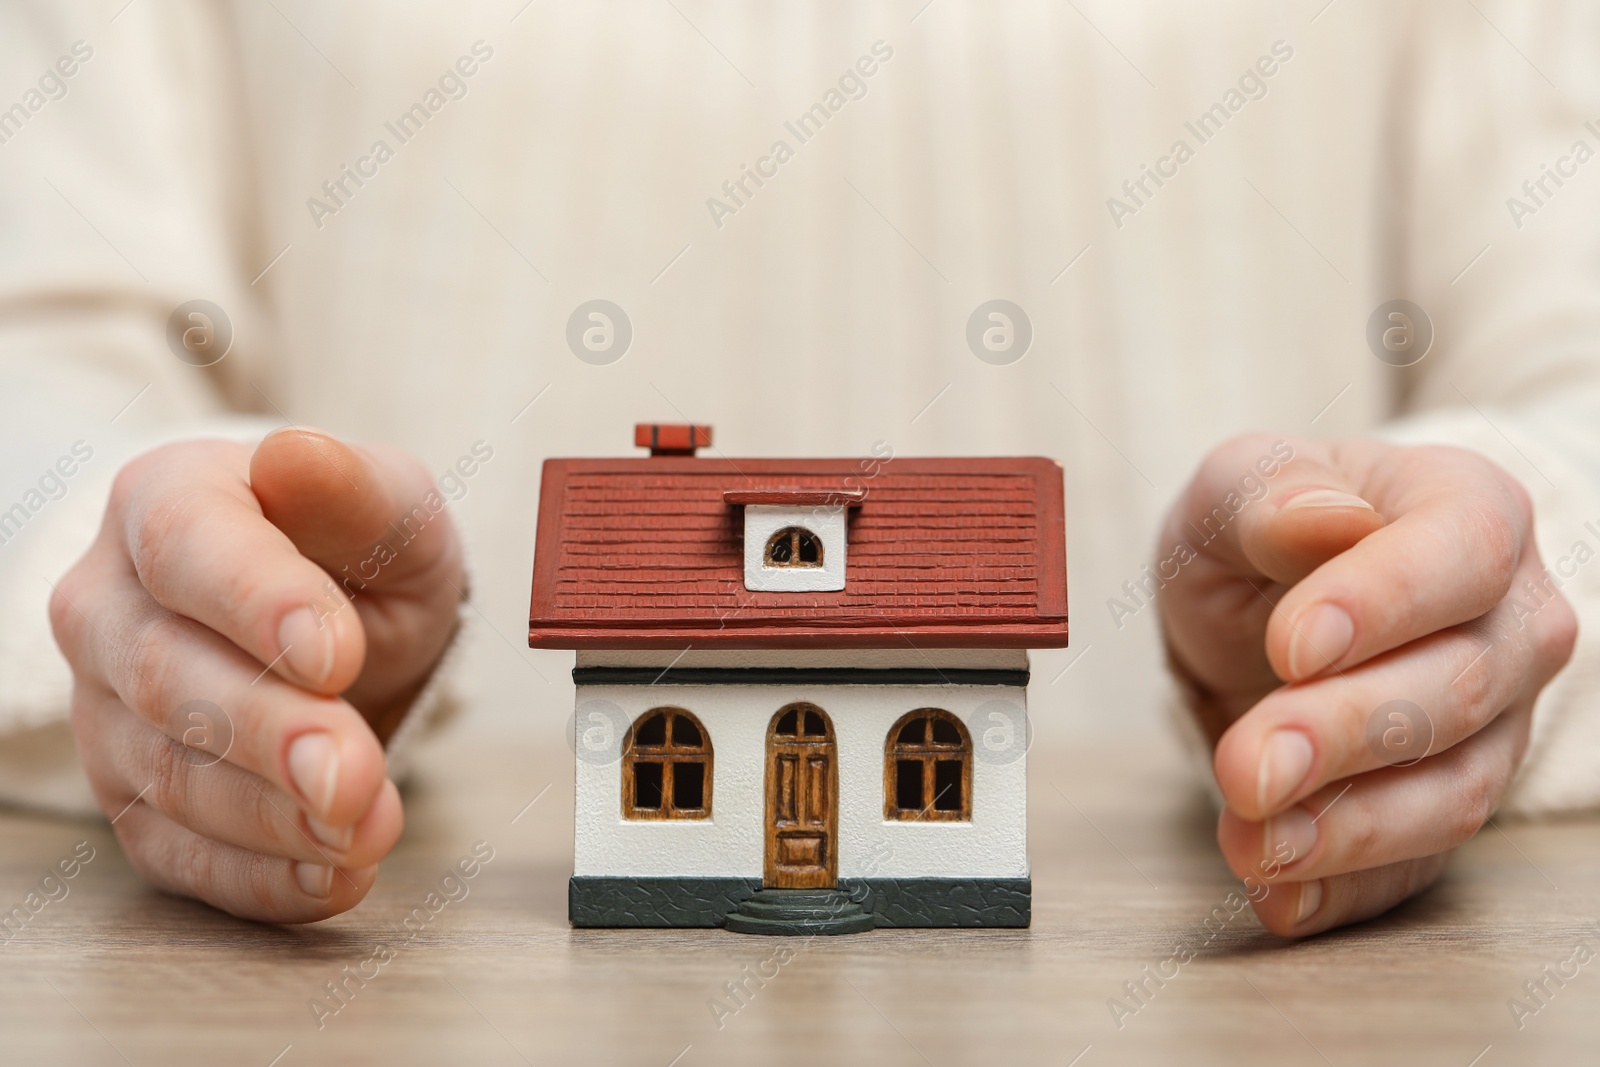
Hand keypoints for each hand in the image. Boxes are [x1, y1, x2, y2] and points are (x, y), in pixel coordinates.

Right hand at [50, 429, 463, 921]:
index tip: (336, 654)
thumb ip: (349, 487)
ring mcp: (106, 708)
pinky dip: (258, 876)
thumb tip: (295, 457)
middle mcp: (109, 604)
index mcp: (165, 500)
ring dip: (273, 817)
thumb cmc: (356, 548)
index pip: (187, 545)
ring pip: (167, 774)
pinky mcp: (133, 795)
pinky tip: (334, 875)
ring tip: (367, 828)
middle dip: (269, 734)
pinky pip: (174, 851)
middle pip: (166, 676)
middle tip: (354, 774)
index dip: (256, 602)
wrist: (342, 624)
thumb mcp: (386, 504)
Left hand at [1158, 434, 1575, 935]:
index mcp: (1471, 513)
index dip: (1383, 602)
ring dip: (1351, 829)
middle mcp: (1510, 625)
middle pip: (1458, 688)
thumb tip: (1325, 517)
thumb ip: (1271, 493)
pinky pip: (1420, 866)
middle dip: (1345, 733)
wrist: (1267, 608)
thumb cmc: (1266, 533)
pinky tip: (1281, 896)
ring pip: (1454, 791)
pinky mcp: (1446, 807)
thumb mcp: (1238, 487)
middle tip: (1248, 764)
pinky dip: (1349, 890)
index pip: (1461, 553)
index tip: (1291, 645)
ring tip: (1253, 841)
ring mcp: (1495, 728)